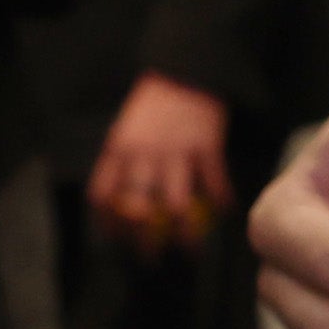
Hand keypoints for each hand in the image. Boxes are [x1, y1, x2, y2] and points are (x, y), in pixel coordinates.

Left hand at [90, 72, 232, 250]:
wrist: (185, 70)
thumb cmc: (153, 104)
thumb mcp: (125, 130)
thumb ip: (121, 164)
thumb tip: (119, 205)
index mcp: (119, 149)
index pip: (103, 194)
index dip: (108, 223)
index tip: (117, 241)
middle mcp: (144, 154)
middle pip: (138, 209)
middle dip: (144, 241)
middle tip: (152, 258)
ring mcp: (176, 152)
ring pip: (177, 206)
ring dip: (185, 234)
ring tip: (190, 250)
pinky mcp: (207, 147)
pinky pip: (214, 184)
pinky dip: (221, 202)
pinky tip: (225, 212)